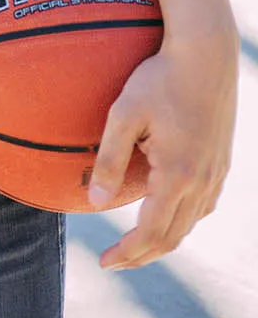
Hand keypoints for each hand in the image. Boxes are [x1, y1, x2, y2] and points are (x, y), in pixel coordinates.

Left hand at [88, 27, 238, 268]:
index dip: (127, 253)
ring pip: (190, 224)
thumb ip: (109, 158)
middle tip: (115, 261)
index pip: (151, 232)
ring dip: (162, 240)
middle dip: (142, 255)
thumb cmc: (161, 77)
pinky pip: (203, 205)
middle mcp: (202, 182)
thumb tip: (95, 203)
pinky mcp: (222, 163)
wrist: (207, 54)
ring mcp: (216, 174)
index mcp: (177, 174)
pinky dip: (182, 220)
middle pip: (172, 237)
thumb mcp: (125, 112)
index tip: (105, 262)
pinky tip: (168, 213)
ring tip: (137, 244)